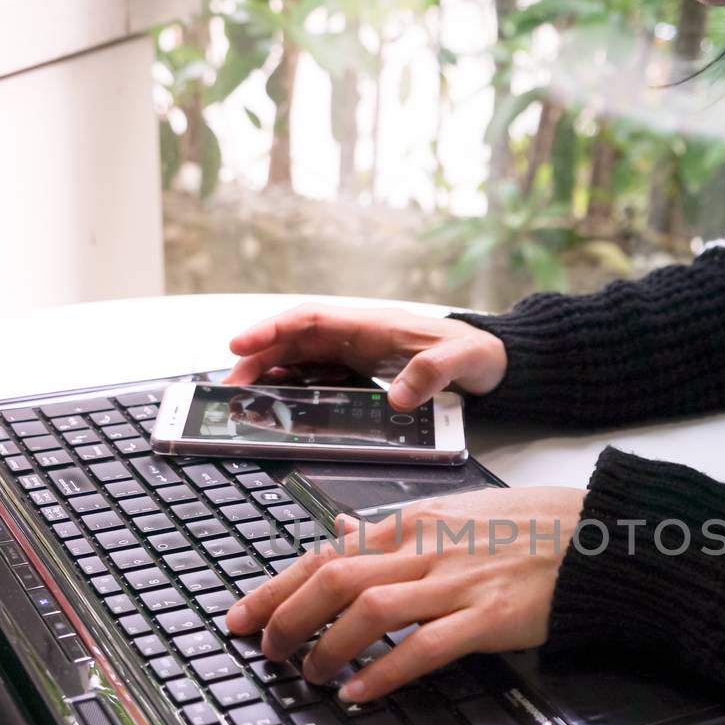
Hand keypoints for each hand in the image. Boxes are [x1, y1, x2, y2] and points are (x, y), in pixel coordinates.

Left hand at [225, 487, 585, 701]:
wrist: (600, 534)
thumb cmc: (533, 525)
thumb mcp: (457, 512)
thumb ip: (398, 529)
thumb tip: (343, 533)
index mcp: (416, 521)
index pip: (327, 551)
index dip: (277, 585)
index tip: (243, 614)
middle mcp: (428, 548)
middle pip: (335, 577)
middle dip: (288, 616)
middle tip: (265, 649)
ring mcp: (457, 582)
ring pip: (369, 608)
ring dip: (328, 644)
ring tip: (308, 673)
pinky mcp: (489, 616)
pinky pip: (424, 645)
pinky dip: (385, 670)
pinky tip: (360, 691)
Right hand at [227, 303, 507, 411]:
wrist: (493, 359)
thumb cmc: (477, 353)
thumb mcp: (462, 362)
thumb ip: (431, 375)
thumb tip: (398, 400)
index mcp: (372, 325)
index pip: (310, 320)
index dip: (272, 330)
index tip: (240, 344)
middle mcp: (357, 335)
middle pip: (294, 340)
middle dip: (257, 357)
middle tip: (230, 385)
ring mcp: (357, 353)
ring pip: (300, 358)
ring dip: (270, 373)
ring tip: (244, 396)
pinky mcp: (362, 371)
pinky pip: (318, 376)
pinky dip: (294, 387)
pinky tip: (279, 403)